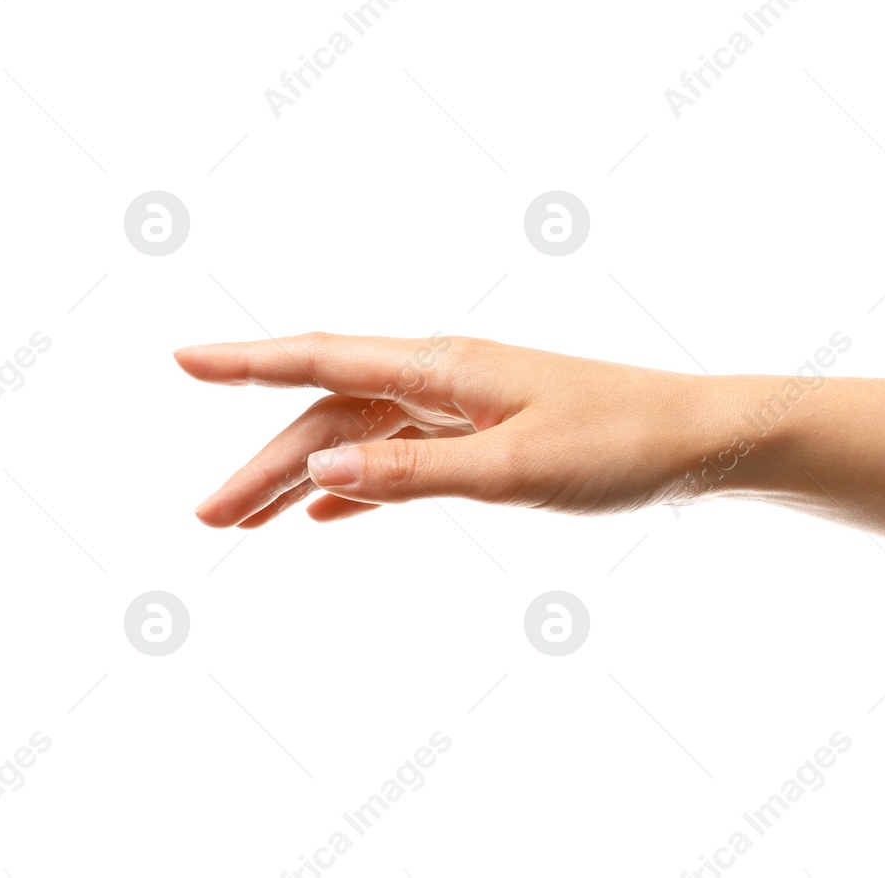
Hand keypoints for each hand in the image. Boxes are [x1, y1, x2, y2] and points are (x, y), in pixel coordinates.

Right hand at [177, 332, 740, 526]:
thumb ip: (414, 472)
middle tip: (207, 518)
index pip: (326, 361)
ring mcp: (470, 407)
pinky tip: (330, 514)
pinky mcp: (494, 436)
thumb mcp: (514, 471)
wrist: (702, 441)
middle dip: (265, 459)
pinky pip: (404, 456)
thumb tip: (317, 469)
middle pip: (333, 414)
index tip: (181, 360)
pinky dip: (360, 483)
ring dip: (304, 476)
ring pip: (363, 438)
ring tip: (247, 524)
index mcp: (446, 370)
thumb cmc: (620, 447)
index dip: (249, 363)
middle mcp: (448, 379)